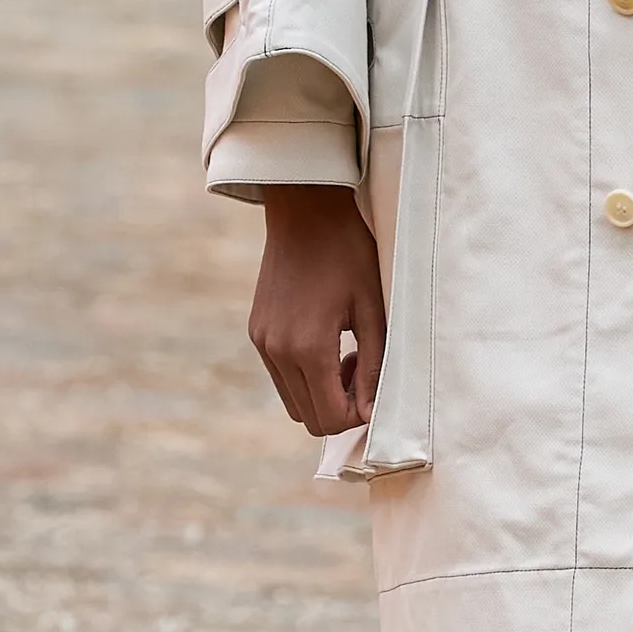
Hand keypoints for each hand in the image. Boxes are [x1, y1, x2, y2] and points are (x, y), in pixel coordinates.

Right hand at [250, 182, 385, 437]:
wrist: (305, 212)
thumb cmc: (348, 254)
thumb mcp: (372, 309)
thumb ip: (374, 366)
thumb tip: (371, 413)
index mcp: (308, 348)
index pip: (330, 418)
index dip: (358, 416)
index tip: (375, 387)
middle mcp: (278, 351)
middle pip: (309, 419)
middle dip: (341, 407)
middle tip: (362, 369)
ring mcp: (262, 343)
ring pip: (293, 402)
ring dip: (322, 393)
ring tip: (346, 356)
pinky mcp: (257, 333)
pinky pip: (281, 377)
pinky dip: (304, 376)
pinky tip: (326, 343)